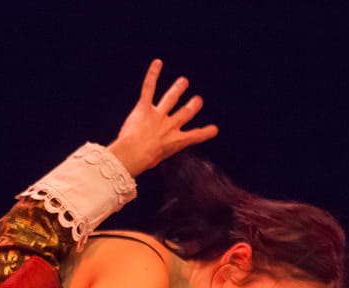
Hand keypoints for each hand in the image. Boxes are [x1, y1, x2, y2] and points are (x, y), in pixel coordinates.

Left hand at [107, 59, 218, 175]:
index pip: (194, 137)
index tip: (214, 129)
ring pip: (170, 99)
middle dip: (191, 107)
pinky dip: (153, 74)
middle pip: (184, 114)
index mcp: (174, 142)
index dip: (204, 133)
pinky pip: (149, 88)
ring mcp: (158, 115)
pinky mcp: (145, 107)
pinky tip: (157, 63)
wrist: (135, 152)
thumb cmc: (141, 162)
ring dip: (177, 89)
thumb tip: (144, 162)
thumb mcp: (151, 163)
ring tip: (183, 81)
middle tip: (197, 100)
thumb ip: (151, 158)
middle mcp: (169, 126)